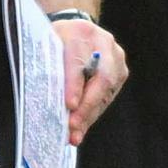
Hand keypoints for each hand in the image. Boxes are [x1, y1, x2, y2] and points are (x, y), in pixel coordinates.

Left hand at [53, 18, 127, 144]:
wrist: (75, 32)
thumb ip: (50, 68)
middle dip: (86, 107)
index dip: (74, 85)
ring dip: (89, 116)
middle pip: (101, 79)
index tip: (69, 104)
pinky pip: (107, 97)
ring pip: (106, 92)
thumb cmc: (56, 42)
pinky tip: (80, 129)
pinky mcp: (120, 73)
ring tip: (74, 135)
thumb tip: (51, 100)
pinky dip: (92, 114)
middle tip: (72, 127)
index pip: (79, 61)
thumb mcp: (47, 50)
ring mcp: (116, 59)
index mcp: (81, 33)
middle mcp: (104, 44)